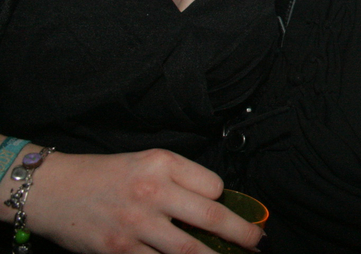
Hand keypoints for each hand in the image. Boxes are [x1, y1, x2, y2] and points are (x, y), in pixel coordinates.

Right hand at [24, 149, 262, 253]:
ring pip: (189, 250)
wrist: (53, 190)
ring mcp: (136, 225)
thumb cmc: (105, 175)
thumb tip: (216, 202)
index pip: (213, 186)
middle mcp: (151, 193)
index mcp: (162, 165)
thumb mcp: (146, 162)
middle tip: (259, 242)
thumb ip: (180, 178)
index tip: (230, 208)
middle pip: (211, 218)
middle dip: (242, 235)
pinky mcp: (119, 250)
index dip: (225, 199)